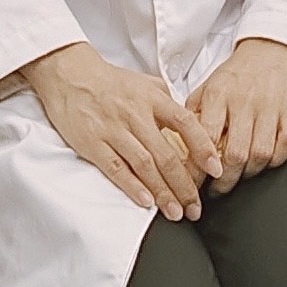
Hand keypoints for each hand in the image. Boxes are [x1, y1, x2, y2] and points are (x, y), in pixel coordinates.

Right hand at [22, 42, 221, 220]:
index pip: (184, 123)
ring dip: (163, 193)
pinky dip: (132, 186)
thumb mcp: (143, 82)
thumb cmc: (109, 81)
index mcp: (151, 97)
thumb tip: (187, 119)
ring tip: (176, 212)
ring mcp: (114, 129)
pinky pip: (116, 168)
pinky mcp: (93, 143)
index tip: (216, 169)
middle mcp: (135, 114)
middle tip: (195, 207)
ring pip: (144, 166)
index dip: (203, 148)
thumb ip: (166, 100)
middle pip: (166, 154)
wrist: (70, 75)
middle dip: (184, 185)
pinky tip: (146, 201)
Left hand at [188, 38, 286, 194]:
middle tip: (218, 189)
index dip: (200, 166)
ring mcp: (270, 107)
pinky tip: (263, 162)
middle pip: (235, 154)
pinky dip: (273, 162)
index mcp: (219, 93)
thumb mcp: (210, 84)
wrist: (274, 47)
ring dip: (248, 174)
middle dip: (225, 181)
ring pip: (259, 155)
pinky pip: (283, 148)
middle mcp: (244, 101)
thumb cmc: (240, 72)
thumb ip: (195, 111)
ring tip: (240, 176)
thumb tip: (179, 140)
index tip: (195, 182)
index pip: (206, 137)